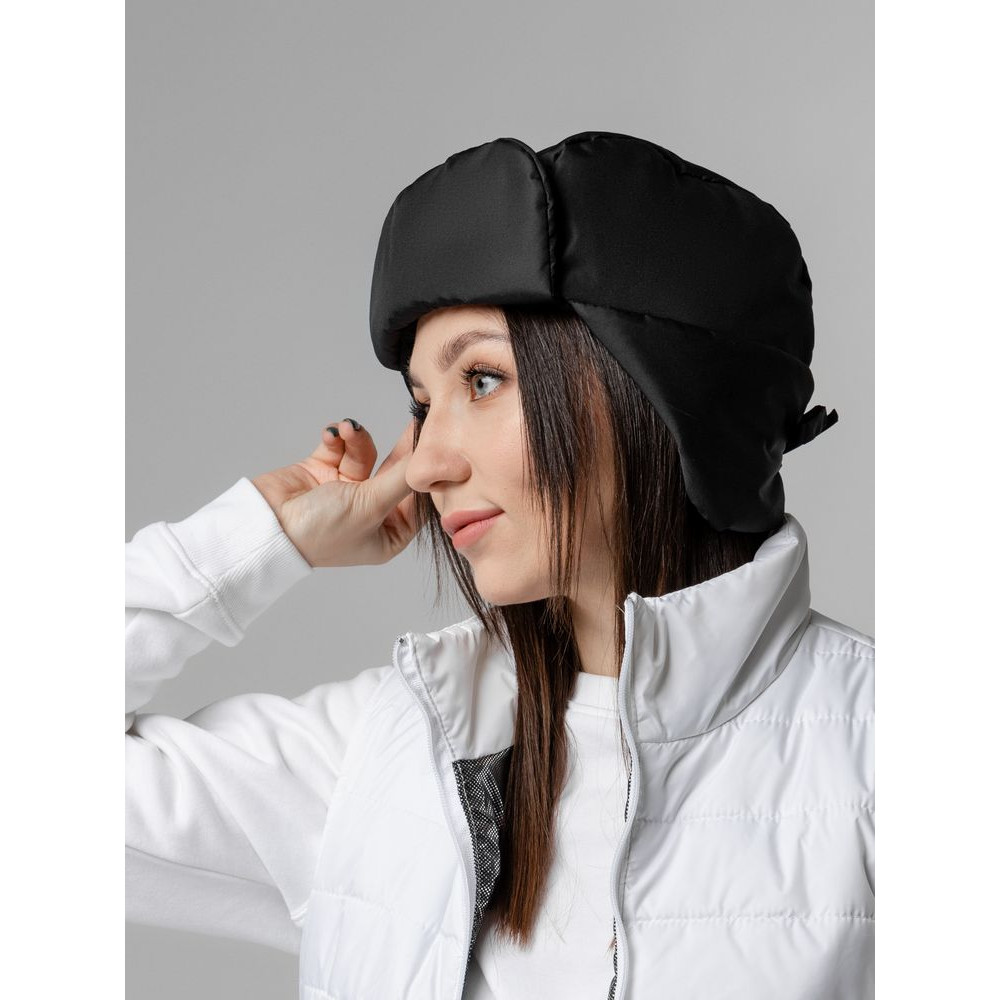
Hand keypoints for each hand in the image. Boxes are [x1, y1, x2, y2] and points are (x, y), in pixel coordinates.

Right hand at [251, 417, 418, 567]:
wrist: (266, 526)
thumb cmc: (320, 531)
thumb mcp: (371, 505)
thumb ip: (403, 477)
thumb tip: (433, 459)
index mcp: (387, 534)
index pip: (417, 498)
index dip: (423, 472)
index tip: (434, 443)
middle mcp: (369, 513)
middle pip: (394, 473)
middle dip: (398, 448)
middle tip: (412, 421)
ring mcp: (345, 492)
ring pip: (364, 455)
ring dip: (356, 440)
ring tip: (346, 429)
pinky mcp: (323, 473)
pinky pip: (339, 448)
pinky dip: (336, 439)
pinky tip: (330, 435)